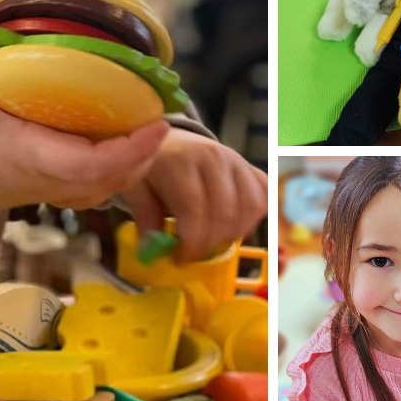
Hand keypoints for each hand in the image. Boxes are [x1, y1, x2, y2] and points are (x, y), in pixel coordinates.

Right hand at [0, 4, 169, 210]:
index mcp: (29, 155)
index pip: (92, 164)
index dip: (131, 149)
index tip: (157, 125)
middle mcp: (45, 178)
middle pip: (111, 181)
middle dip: (143, 156)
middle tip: (160, 119)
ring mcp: (47, 188)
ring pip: (105, 190)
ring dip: (132, 166)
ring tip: (146, 131)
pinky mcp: (46, 189)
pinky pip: (92, 189)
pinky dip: (114, 173)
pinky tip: (119, 146)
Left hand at [120, 130, 267, 261]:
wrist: (170, 141)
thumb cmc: (152, 168)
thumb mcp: (136, 188)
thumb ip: (145, 218)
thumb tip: (152, 253)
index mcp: (179, 161)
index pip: (194, 208)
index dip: (192, 241)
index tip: (180, 259)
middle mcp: (212, 156)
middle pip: (225, 212)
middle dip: (211, 244)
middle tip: (195, 255)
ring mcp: (236, 160)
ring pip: (250, 207)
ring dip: (234, 234)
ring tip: (212, 242)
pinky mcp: (250, 167)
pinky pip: (264, 198)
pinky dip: (252, 219)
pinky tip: (231, 228)